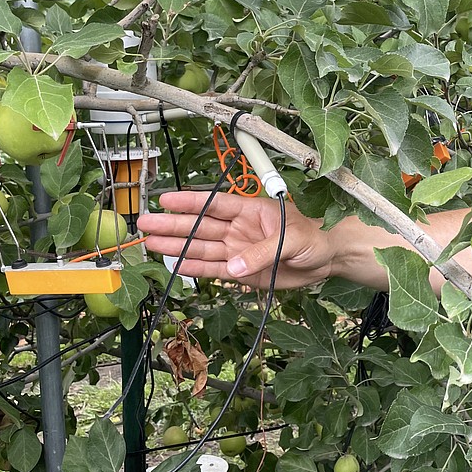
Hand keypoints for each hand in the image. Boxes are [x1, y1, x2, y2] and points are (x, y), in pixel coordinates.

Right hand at [137, 191, 333, 290]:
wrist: (327, 259)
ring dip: (177, 246)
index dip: (190, 203)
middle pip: (201, 226)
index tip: (165, 200)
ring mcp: (238, 249)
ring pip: (202, 247)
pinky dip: (195, 268)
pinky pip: (214, 269)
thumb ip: (263, 251)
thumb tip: (233, 266)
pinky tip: (175, 265)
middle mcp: (239, 229)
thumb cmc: (315, 238)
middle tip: (145, 223)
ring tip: (150, 244)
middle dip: (173, 225)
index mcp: (250, 211)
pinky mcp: (242, 271)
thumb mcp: (292, 240)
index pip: (214, 205)